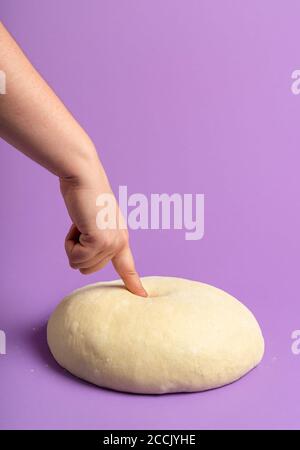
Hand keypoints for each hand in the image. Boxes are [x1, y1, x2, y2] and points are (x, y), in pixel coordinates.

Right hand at [60, 163, 146, 296]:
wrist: (84, 177)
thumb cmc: (85, 195)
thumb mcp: (95, 221)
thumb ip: (97, 237)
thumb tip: (90, 250)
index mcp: (121, 238)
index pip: (128, 266)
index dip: (133, 283)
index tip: (143, 296)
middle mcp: (119, 243)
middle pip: (88, 269)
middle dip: (77, 250)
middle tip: (82, 225)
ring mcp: (111, 243)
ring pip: (80, 265)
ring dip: (72, 245)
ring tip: (81, 222)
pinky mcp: (100, 241)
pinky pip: (75, 258)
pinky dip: (69, 243)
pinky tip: (78, 224)